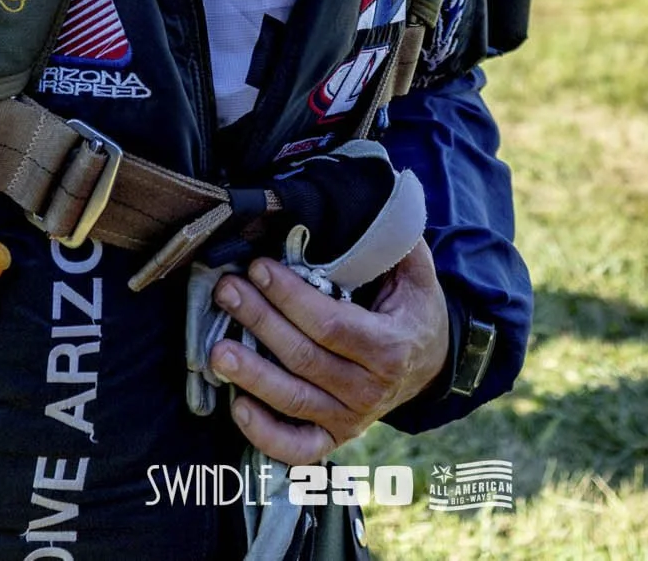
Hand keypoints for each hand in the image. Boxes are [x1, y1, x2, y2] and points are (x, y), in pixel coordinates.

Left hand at [209, 240, 450, 463]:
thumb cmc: (412, 309)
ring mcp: (352, 417)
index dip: (291, 298)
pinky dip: (266, 435)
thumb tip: (365, 200)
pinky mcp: (335, 436)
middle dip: (260, 321)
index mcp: (391, 345)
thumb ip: (393, 241)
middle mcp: (371, 388)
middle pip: (305, 358)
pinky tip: (237, 408)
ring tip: (217, 350)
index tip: (259, 267)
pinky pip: (299, 448)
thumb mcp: (415, 272)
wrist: (431, 363)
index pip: (331, 324)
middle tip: (227, 291)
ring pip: (294, 400)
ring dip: (252, 376)